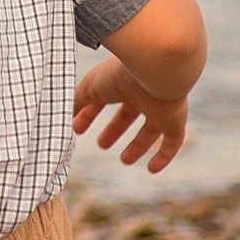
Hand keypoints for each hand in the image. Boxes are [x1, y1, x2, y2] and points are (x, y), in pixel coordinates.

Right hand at [72, 54, 187, 172]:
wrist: (154, 69)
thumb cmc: (119, 74)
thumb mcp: (89, 88)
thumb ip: (77, 101)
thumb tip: (64, 114)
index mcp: (121, 80)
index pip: (104, 98)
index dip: (90, 114)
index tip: (76, 129)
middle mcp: (143, 92)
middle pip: (129, 113)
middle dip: (115, 129)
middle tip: (101, 145)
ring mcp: (161, 107)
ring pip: (151, 129)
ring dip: (138, 145)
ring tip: (124, 161)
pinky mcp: (175, 121)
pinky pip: (172, 142)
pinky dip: (163, 156)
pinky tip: (152, 169)